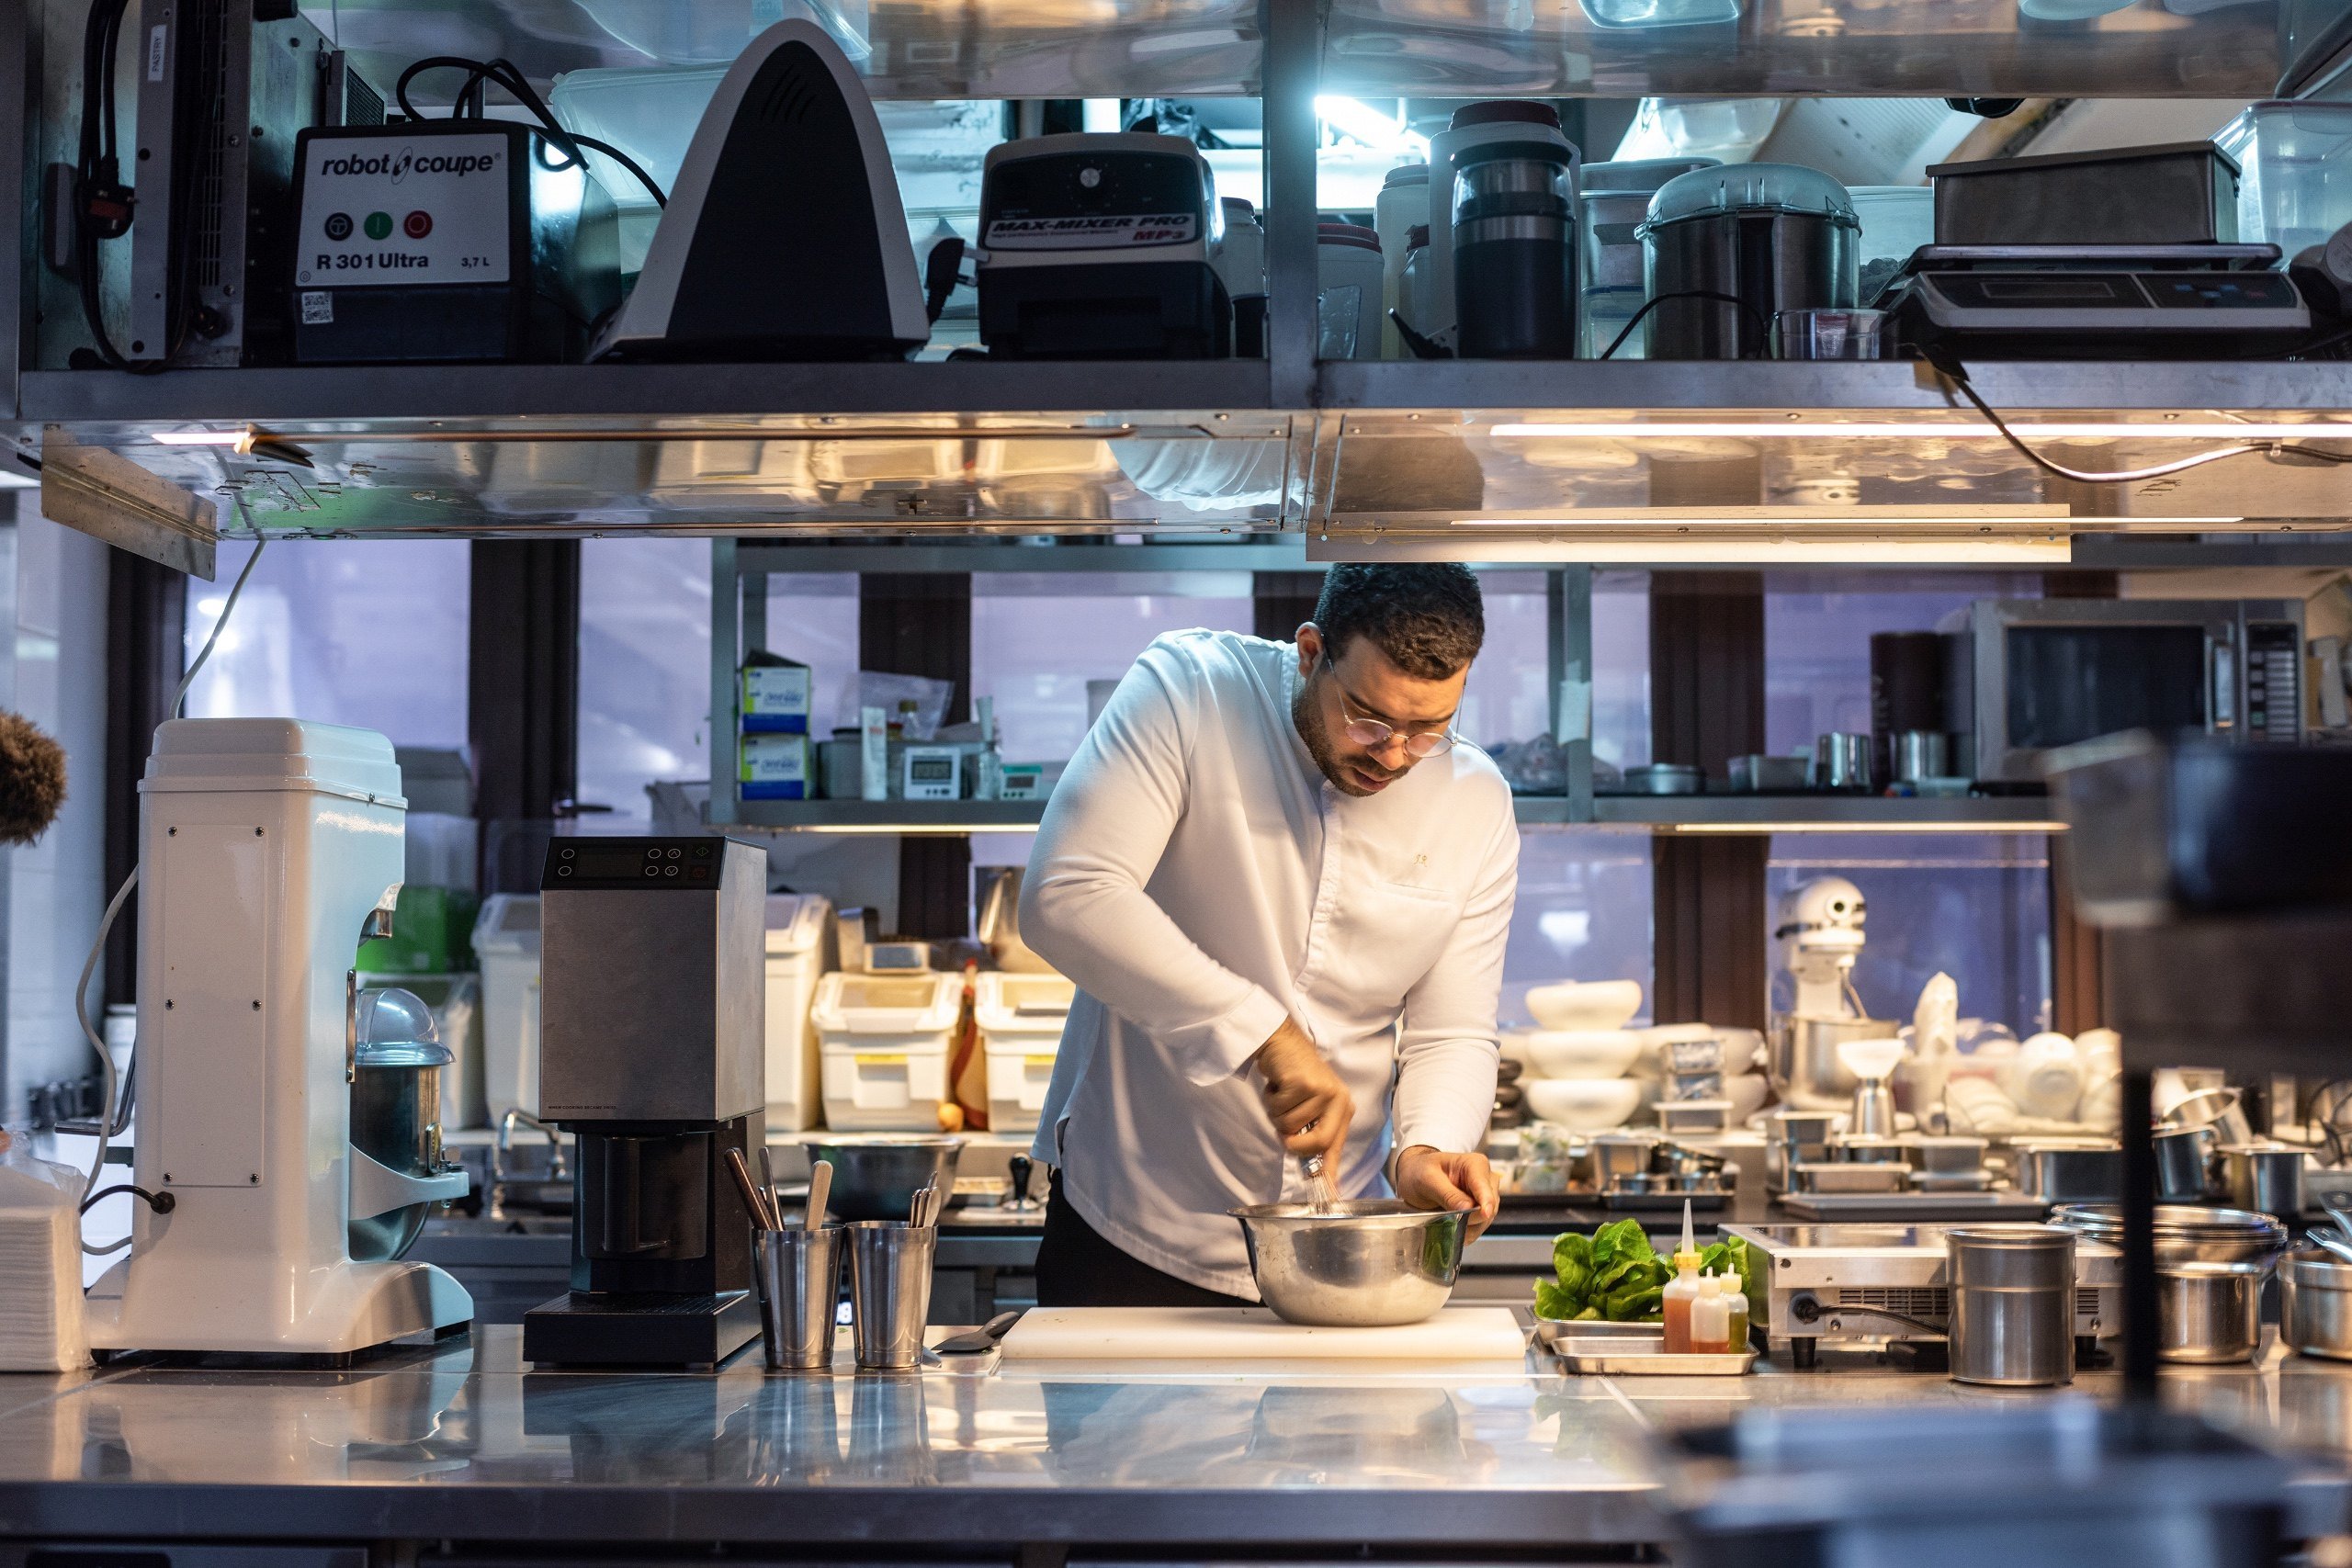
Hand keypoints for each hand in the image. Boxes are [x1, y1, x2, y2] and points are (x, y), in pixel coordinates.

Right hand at [1253, 1016, 1352, 1167]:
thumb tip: (1313, 1172)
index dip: (1330, 1171)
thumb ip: (1313, 1133)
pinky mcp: (1302, 1083)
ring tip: (1282, 1095)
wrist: (1282, 1042)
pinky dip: (1271, 1100)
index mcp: (1342, 1108)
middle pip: (1317, 1142)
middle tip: (1284, 1131)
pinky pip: (1279, 1108)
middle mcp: (1337, 1100)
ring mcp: (1321, 1090)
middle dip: (1294, 1143)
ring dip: (1277, 1113)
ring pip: (1290, 1126)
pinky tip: (1277, 1084)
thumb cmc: (1294, 1076)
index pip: (1335, 1146)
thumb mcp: (1311, 1105)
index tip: (1330, 1193)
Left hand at [1394, 1146, 1499, 1239]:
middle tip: (1448, 1221)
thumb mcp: (1428, 1180)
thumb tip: (1468, 1208)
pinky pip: (1479, 1226)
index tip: (1484, 1214)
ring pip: (1485, 1220)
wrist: (1415, 1176)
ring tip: (1447, 1224)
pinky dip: (1466, 1231)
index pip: (1484, 1187)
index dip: (1486, 1203)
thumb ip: (1447, 1194)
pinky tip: (1452, 1228)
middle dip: (1470, 1218)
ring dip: (1467, 1227)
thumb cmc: (1420, 1171)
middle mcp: (1485, 1179)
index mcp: (1475, 1164)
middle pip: (1488, 1207)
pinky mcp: (1481, 1209)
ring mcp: (1485, 1195)